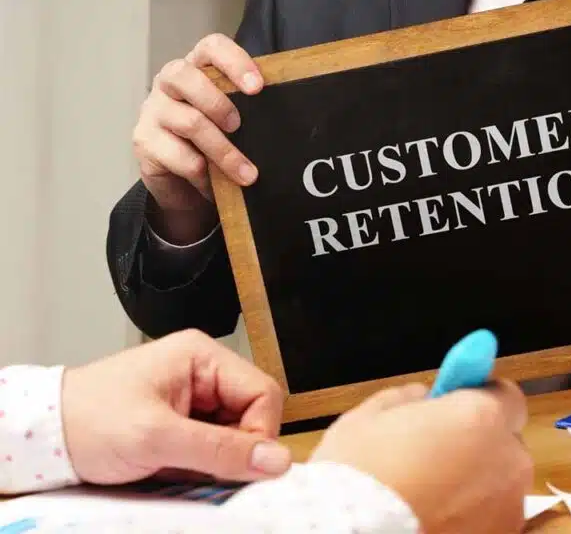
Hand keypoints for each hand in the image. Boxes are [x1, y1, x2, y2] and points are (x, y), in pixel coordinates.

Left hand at [61, 329, 290, 485]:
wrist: (40, 435)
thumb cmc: (86, 421)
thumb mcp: (157, 438)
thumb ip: (220, 450)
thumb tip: (275, 460)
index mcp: (202, 356)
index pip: (263, 393)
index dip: (259, 434)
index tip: (243, 467)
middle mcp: (202, 372)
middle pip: (252, 414)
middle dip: (236, 448)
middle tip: (206, 470)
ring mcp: (192, 397)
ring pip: (234, 433)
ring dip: (218, 458)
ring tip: (181, 467)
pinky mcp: (182, 421)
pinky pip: (213, 445)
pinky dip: (203, 463)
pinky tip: (177, 468)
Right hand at [132, 33, 263, 243]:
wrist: (183, 182)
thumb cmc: (214, 143)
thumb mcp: (234, 123)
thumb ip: (248, 111)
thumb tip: (290, 118)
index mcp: (197, 69)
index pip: (211, 47)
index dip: (234, 61)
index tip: (257, 87)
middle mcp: (170, 83)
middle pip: (185, 77)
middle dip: (219, 104)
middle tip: (239, 127)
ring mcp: (153, 111)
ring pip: (190, 122)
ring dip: (224, 152)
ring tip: (247, 175)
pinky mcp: (143, 142)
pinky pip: (178, 155)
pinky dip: (203, 174)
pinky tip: (214, 184)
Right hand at [312, 379, 532, 533]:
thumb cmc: (357, 476)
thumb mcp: (371, 417)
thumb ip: (411, 398)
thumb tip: (426, 398)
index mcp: (481, 417)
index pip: (507, 396)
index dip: (480, 399)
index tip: (457, 406)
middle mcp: (507, 460)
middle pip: (505, 441)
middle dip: (478, 444)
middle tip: (436, 455)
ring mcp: (509, 506)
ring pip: (500, 483)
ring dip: (476, 482)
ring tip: (430, 494)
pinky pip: (492, 516)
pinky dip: (473, 516)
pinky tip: (436, 517)